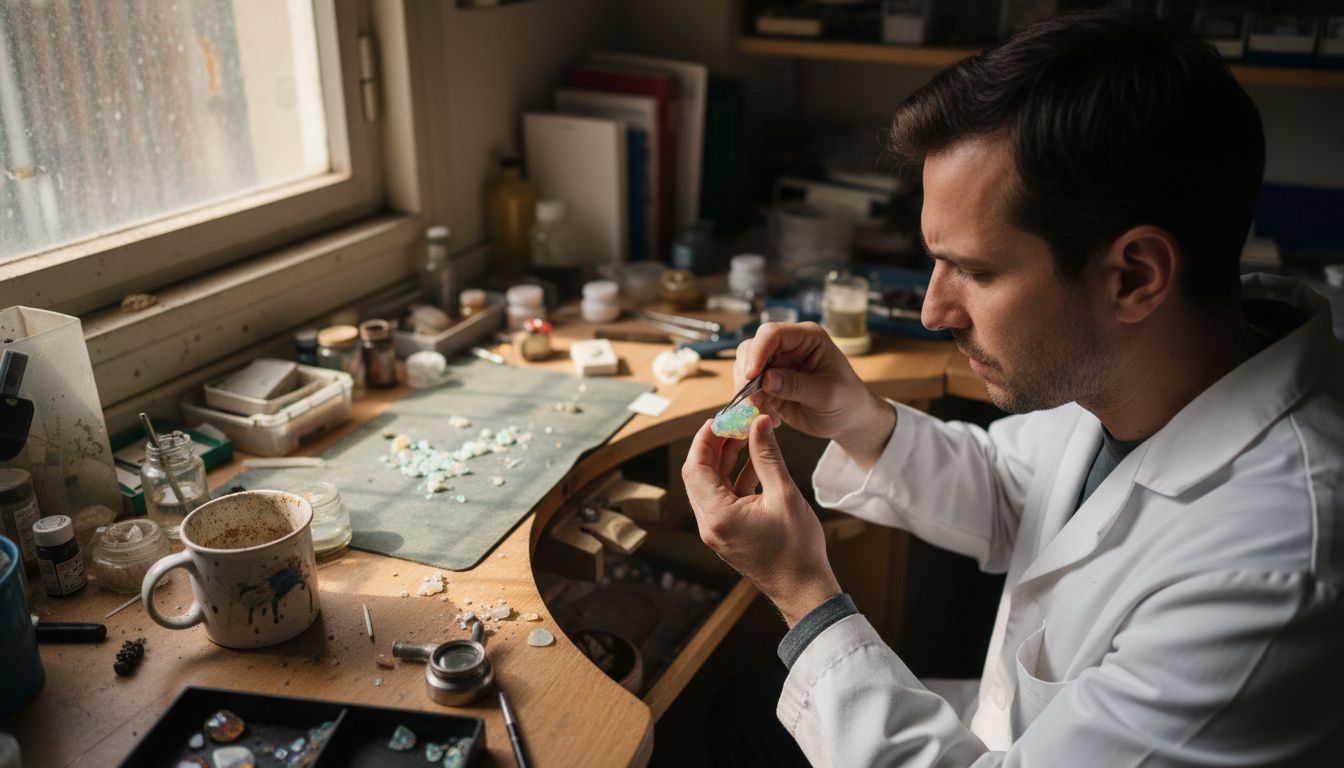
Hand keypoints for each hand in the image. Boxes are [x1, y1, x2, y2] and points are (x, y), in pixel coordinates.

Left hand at [681, 415, 840, 626]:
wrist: (804, 591)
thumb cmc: (797, 550)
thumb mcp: (785, 495)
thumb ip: (768, 456)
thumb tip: (758, 424)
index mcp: (718, 515)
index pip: (695, 467)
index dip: (704, 439)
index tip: (719, 419)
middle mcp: (710, 524)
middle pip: (698, 475)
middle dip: (713, 447)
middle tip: (732, 424)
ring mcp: (717, 531)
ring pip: (710, 487)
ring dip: (724, 462)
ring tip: (745, 438)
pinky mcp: (728, 534)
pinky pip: (723, 500)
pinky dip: (734, 479)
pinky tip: (753, 464)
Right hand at [735, 322, 895, 469]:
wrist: (848, 420)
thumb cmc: (847, 401)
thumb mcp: (826, 394)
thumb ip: (796, 385)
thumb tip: (766, 379)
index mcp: (807, 338)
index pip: (773, 333)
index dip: (758, 351)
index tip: (751, 375)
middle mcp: (788, 346)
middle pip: (751, 348)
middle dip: (747, 374)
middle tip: (755, 402)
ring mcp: (776, 364)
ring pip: (744, 368)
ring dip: (747, 392)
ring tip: (766, 413)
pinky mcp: (768, 383)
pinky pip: (748, 389)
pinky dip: (751, 404)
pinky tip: (772, 418)